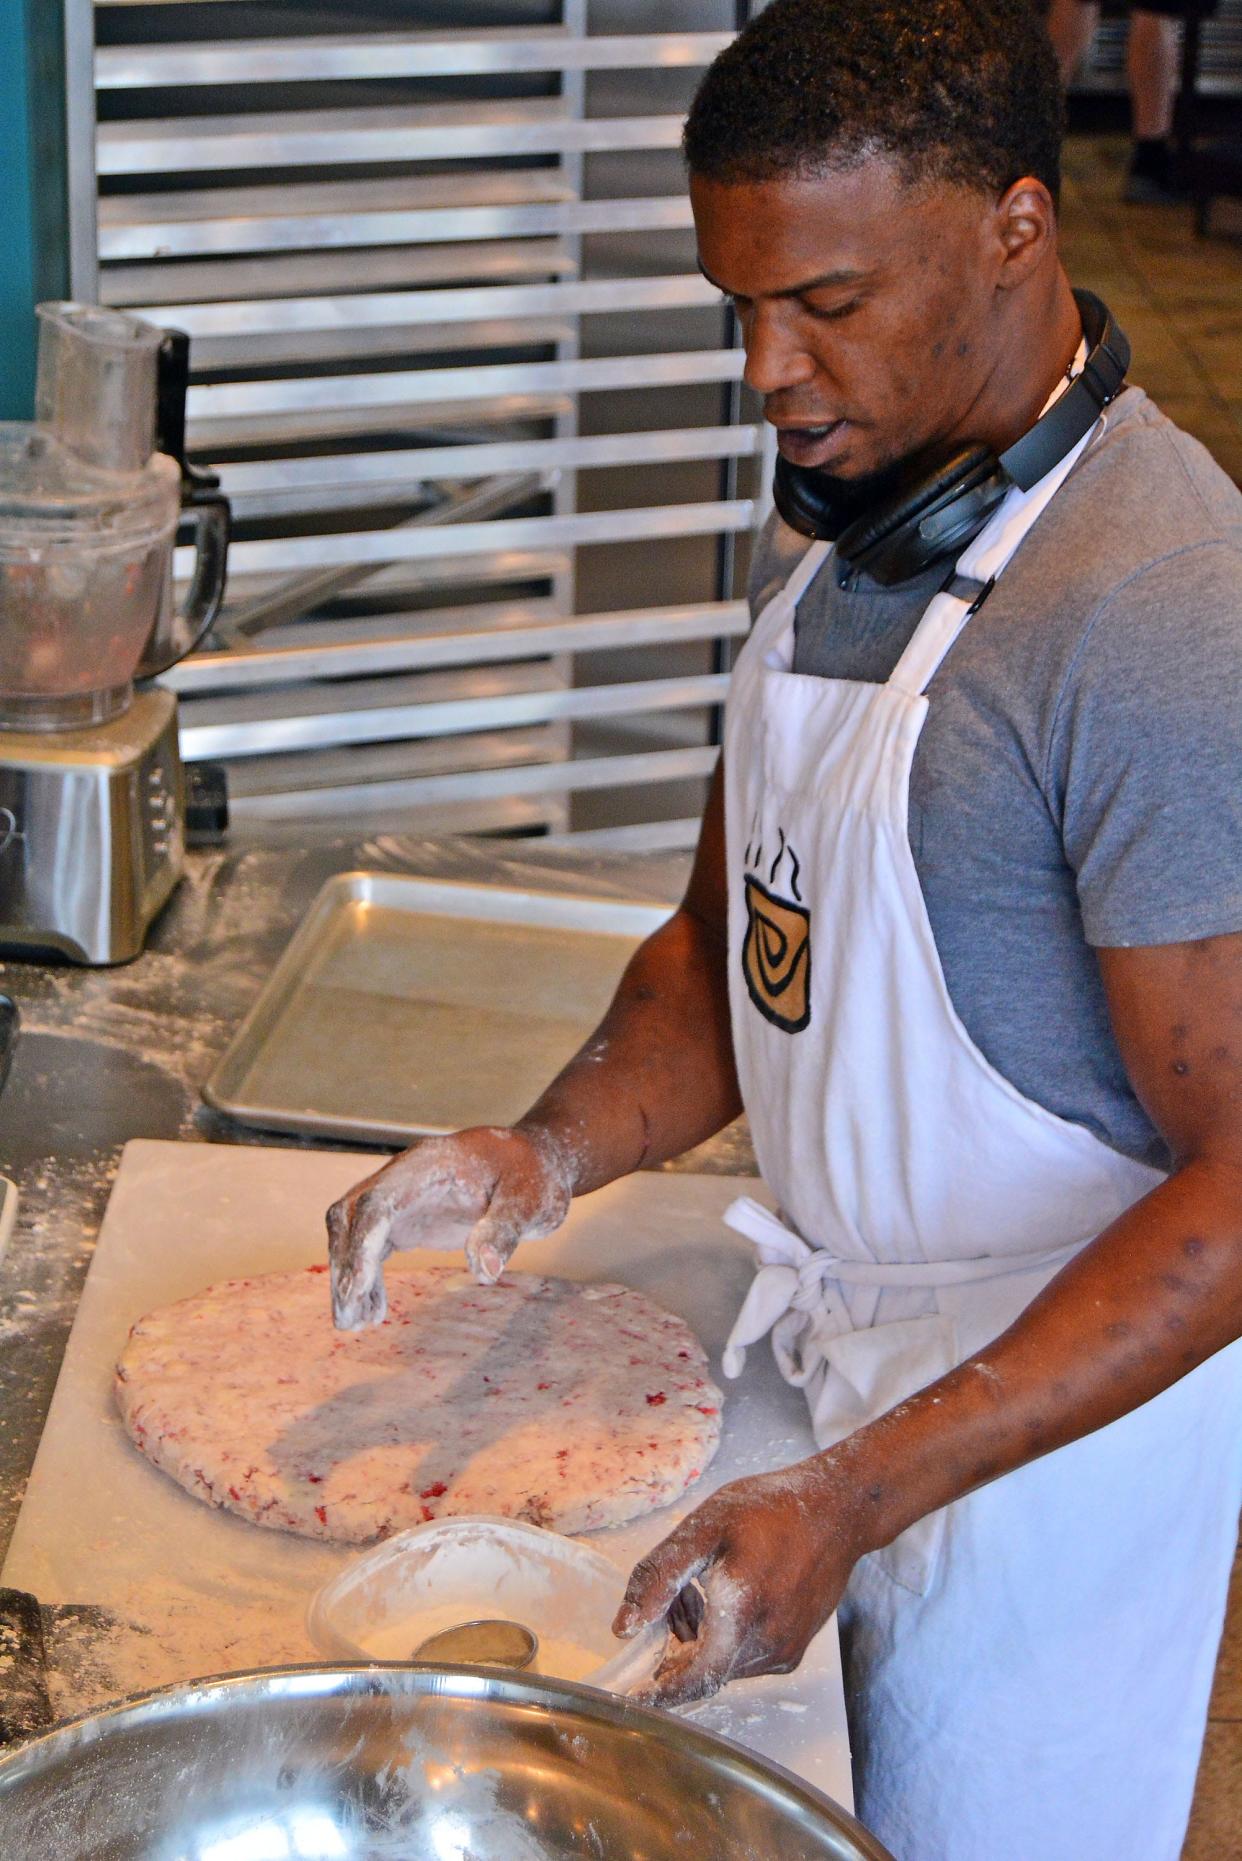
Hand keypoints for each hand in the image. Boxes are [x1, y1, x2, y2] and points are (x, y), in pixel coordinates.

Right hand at [327, 1125, 572, 1329]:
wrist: (534, 1161)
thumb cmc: (533, 1177)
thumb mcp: (530, 1202)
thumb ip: (504, 1231)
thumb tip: (484, 1272)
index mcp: (430, 1165)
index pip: (379, 1201)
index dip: (362, 1243)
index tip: (357, 1288)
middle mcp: (405, 1176)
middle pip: (351, 1215)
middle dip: (344, 1266)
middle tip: (349, 1319)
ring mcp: (402, 1196)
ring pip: (352, 1231)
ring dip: (348, 1275)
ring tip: (355, 1324)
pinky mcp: (406, 1216)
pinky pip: (371, 1245)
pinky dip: (366, 1276)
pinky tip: (373, 1311)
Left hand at [612, 1454, 872, 1706]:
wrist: (835, 1511)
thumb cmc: (769, 1510)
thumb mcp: (704, 1528)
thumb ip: (660, 1577)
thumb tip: (624, 1627)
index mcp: (740, 1615)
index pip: (690, 1680)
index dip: (657, 1693)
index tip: (628, 1696)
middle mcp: (766, 1645)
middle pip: (703, 1670)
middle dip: (677, 1646)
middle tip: (677, 1601)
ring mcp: (784, 1652)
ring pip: (724, 1665)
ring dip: (702, 1641)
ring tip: (706, 1587)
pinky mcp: (794, 1650)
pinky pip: (747, 1659)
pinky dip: (726, 1640)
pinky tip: (730, 1597)